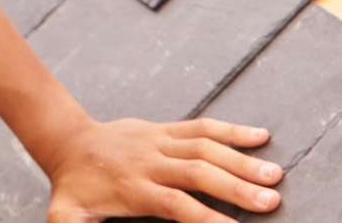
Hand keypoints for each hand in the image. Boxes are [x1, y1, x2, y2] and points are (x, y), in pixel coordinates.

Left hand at [40, 116, 282, 222]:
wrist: (69, 143)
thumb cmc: (74, 189)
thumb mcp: (66, 216)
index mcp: (134, 189)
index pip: (176, 204)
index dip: (207, 217)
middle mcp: (150, 162)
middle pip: (198, 173)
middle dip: (236, 187)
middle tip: (272, 201)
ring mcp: (159, 141)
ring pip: (205, 147)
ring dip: (242, 160)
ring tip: (275, 175)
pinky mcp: (165, 129)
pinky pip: (201, 127)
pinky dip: (231, 130)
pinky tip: (261, 136)